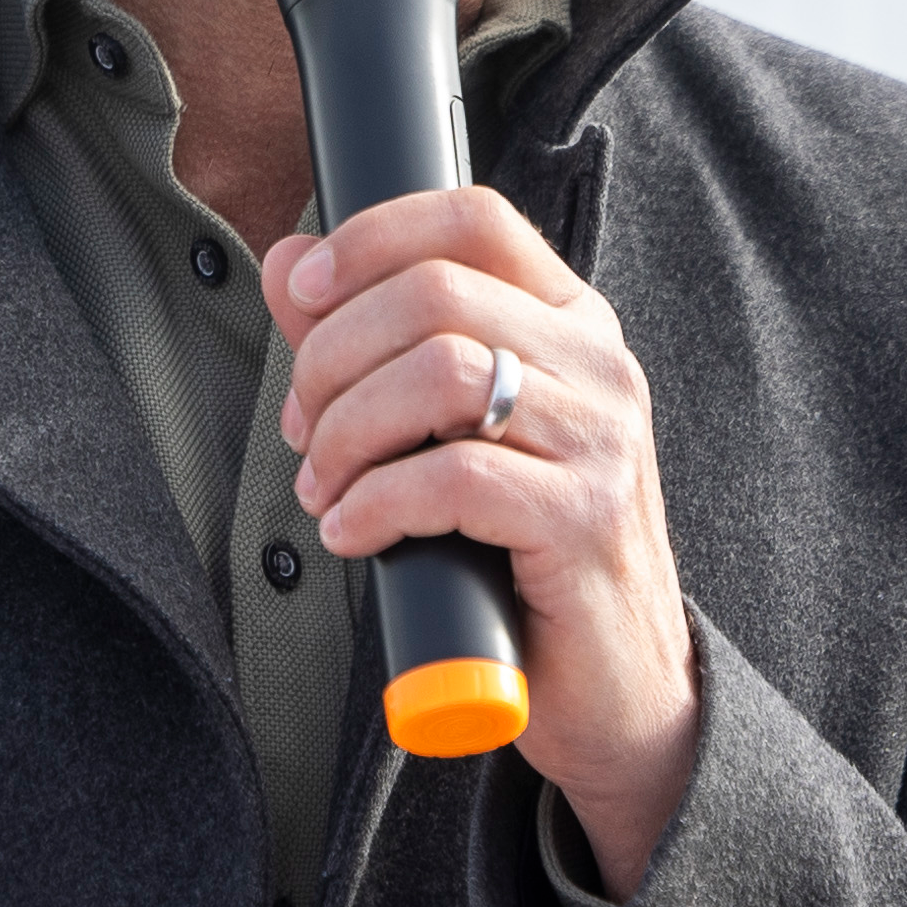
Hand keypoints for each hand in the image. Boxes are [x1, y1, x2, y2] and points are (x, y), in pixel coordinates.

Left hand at [265, 191, 699, 898]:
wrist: (620, 688)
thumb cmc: (523, 557)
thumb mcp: (450, 435)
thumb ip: (374, 344)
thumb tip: (286, 263)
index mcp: (571, 322)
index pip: (473, 218)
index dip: (371, 238)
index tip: (302, 292)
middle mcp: (599, 363)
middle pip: (435, 292)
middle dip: (334, 357)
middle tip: (304, 430)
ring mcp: (601, 439)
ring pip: (438, 372)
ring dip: (349, 430)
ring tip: (326, 486)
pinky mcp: (584, 519)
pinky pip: (453, 475)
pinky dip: (377, 501)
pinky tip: (351, 532)